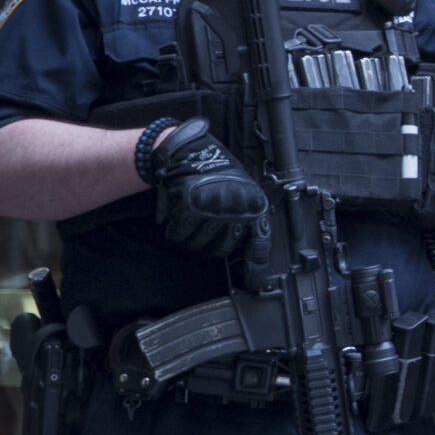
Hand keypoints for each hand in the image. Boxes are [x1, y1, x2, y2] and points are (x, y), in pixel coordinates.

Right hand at [144, 118, 267, 257]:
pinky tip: (177, 215)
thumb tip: (244, 254)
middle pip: (221, 249)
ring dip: (190, 236)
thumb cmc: (217, 173)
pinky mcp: (192, 206)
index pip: (260, 243)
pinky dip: (174, 229)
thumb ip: (243, 219)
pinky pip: (178, 234)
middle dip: (208, 244)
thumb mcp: (241, 193)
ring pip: (197, 244)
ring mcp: (216, 209)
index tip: (254, 284)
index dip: (256, 267)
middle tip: (203, 228)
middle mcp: (239, 209)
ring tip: (191, 216)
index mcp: (255, 206)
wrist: (193, 150)